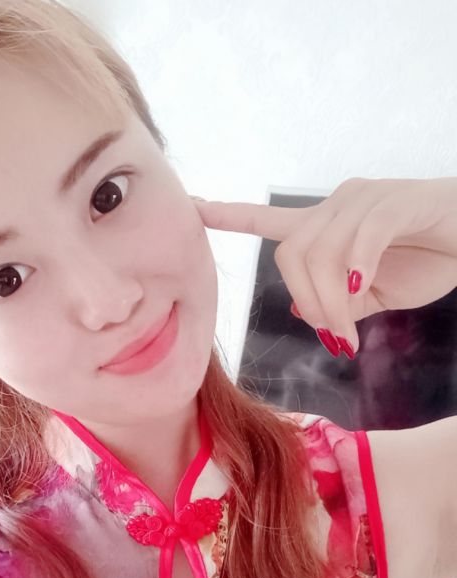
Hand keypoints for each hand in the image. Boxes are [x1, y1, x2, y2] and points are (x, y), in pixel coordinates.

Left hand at [191, 177, 456, 357]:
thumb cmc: (426, 261)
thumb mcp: (372, 295)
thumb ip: (337, 301)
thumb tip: (299, 309)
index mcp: (325, 225)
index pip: (267, 219)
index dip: (228, 215)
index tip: (192, 207)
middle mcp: (336, 205)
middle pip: (292, 254)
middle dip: (307, 302)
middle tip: (334, 337)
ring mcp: (365, 199)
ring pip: (323, 251)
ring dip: (332, 300)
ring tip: (350, 332)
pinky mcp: (398, 200)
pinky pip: (363, 234)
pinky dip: (357, 267)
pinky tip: (363, 287)